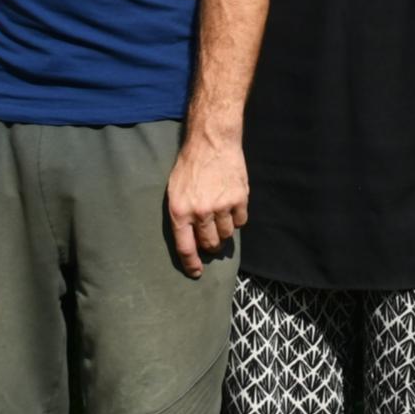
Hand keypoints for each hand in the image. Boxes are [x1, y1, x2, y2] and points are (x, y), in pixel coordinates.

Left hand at [166, 130, 246, 278]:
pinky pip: (240, 221)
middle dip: (211, 245)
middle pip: (210, 244)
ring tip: (221, 216)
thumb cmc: (190, 164)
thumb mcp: (174, 190)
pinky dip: (236, 218)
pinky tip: (231, 206)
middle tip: (211, 237)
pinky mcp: (239, 199)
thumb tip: (191, 238)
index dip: (192, 264)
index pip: (186, 248)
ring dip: (224, 230)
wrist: (212, 140)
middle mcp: (200, 212)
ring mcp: (221, 206)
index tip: (196, 272)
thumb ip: (182, 215)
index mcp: (180, 211)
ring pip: (227, 234)